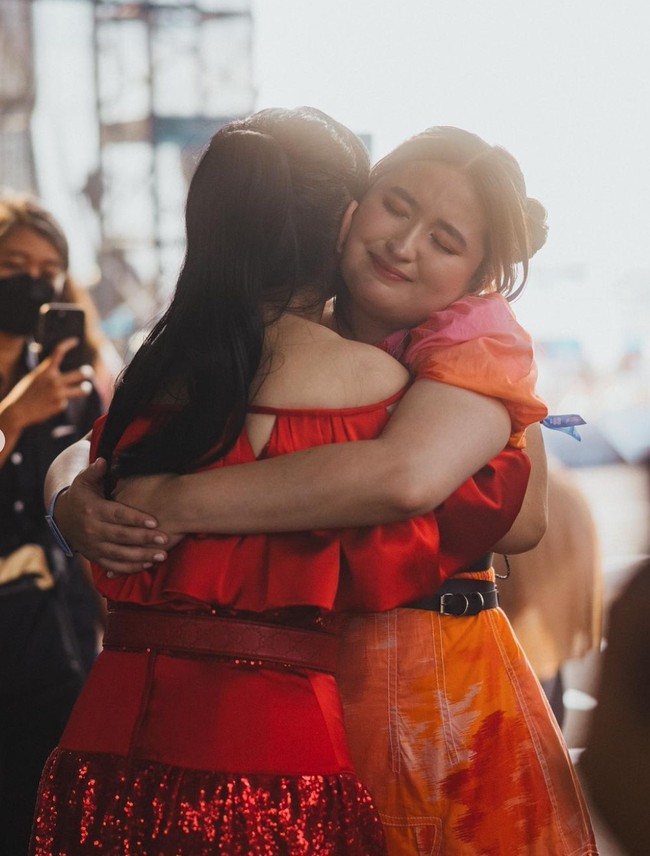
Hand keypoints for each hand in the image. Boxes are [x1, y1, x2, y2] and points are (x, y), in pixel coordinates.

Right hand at [3, 338, 92, 428]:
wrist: (19, 410)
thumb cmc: (25, 392)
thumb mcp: (34, 377)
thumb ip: (48, 373)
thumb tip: (57, 369)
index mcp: (46, 370)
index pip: (59, 352)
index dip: (68, 344)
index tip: (75, 340)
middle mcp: (55, 380)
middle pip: (80, 374)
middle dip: (87, 373)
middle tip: (89, 372)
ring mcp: (59, 393)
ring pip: (82, 390)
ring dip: (86, 389)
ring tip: (87, 388)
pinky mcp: (60, 405)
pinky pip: (65, 402)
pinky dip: (60, 402)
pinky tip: (51, 405)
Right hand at [55, 457, 173, 574]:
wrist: (63, 518)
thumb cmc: (81, 496)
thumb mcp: (84, 481)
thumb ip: (96, 471)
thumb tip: (103, 460)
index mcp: (93, 510)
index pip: (118, 515)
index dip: (136, 518)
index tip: (155, 521)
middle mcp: (92, 530)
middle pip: (121, 536)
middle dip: (144, 538)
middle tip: (164, 538)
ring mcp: (93, 546)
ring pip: (119, 554)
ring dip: (141, 556)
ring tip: (161, 555)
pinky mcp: (94, 557)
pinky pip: (113, 565)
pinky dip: (129, 567)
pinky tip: (147, 565)